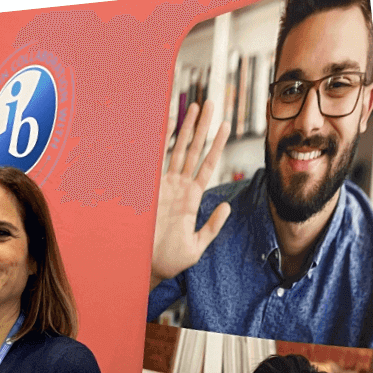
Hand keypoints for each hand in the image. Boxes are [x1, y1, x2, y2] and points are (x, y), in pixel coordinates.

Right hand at [151, 97, 231, 289]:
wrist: (145, 268)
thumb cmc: (168, 261)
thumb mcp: (197, 246)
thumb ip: (212, 226)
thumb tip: (226, 206)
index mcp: (191, 198)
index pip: (207, 165)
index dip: (216, 145)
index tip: (225, 125)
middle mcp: (178, 187)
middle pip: (194, 150)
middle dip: (203, 127)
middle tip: (212, 104)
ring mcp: (164, 186)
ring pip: (180, 150)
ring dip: (189, 128)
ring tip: (198, 107)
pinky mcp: (152, 190)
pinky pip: (158, 161)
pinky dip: (163, 143)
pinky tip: (169, 126)